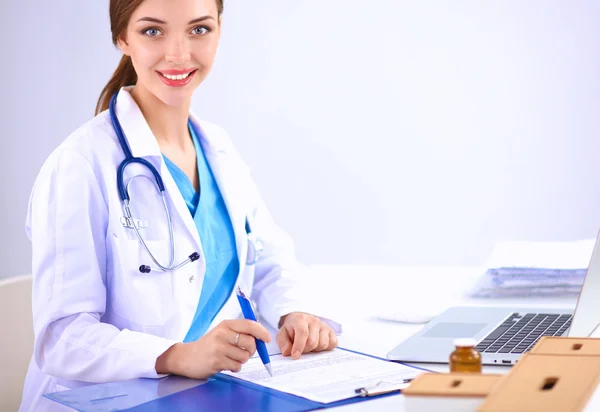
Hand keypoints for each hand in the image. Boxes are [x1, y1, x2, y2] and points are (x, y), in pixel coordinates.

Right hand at [156, 319, 270, 378]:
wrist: (186, 357)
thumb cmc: (209, 344)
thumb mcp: (222, 332)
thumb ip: (240, 332)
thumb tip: (262, 337)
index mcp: (226, 324)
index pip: (250, 325)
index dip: (262, 332)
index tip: (267, 339)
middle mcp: (222, 334)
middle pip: (250, 343)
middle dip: (252, 351)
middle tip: (245, 352)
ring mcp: (219, 348)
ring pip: (245, 357)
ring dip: (241, 360)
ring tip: (230, 358)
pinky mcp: (216, 361)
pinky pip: (237, 366)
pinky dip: (235, 368)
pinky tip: (225, 364)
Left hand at [276, 312, 337, 359]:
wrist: (301, 320)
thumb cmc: (291, 329)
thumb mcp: (282, 334)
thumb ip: (283, 343)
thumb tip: (287, 352)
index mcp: (301, 319)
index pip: (303, 333)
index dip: (299, 346)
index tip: (295, 356)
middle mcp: (314, 321)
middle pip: (313, 342)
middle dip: (306, 350)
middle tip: (301, 350)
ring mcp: (324, 326)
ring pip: (323, 344)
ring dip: (315, 350)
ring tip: (309, 347)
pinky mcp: (331, 331)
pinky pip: (333, 343)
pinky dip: (326, 348)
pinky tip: (318, 346)